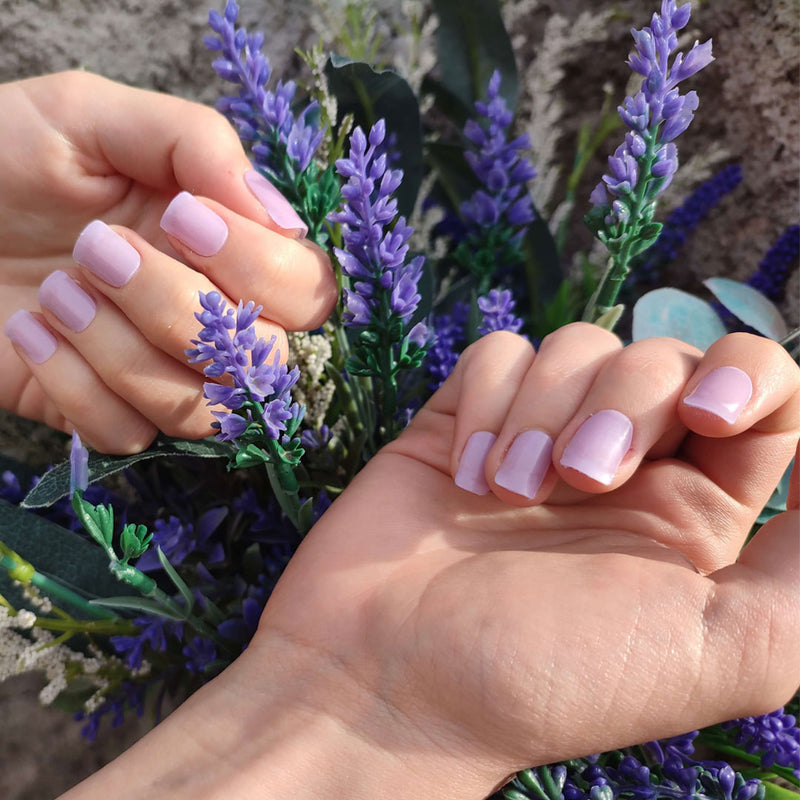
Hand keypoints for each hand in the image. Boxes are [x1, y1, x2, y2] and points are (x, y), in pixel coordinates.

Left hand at [0, 71, 336, 452]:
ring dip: (121, 350)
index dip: (259, 266)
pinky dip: (74, 385)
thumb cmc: (2, 156)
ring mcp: (159, 372)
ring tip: (55, 290)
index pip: (307, 290)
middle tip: (98, 249)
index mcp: (227, 246)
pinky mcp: (103, 414)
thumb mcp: (95, 116)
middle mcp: (210, 316)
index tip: (182, 217)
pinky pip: (127, 435)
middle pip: (265, 364)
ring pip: (200, 411)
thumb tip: (285, 221)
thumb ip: (199, 144)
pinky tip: (30, 329)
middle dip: (178, 309)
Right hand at [60, 328, 799, 799]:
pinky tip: (465, 474)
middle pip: (660, 356)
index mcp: (695, 511)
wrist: (391, 682)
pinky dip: (487, 402)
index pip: (760, 392)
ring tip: (508, 494)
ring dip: (544, 412)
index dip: (746, 376)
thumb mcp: (724, 646)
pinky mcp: (466, 418)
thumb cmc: (552, 678)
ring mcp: (538, 435)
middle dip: (625, 403)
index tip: (706, 417)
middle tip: (581, 481)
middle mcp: (622, 462)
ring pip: (575, 347)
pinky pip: (496, 354)